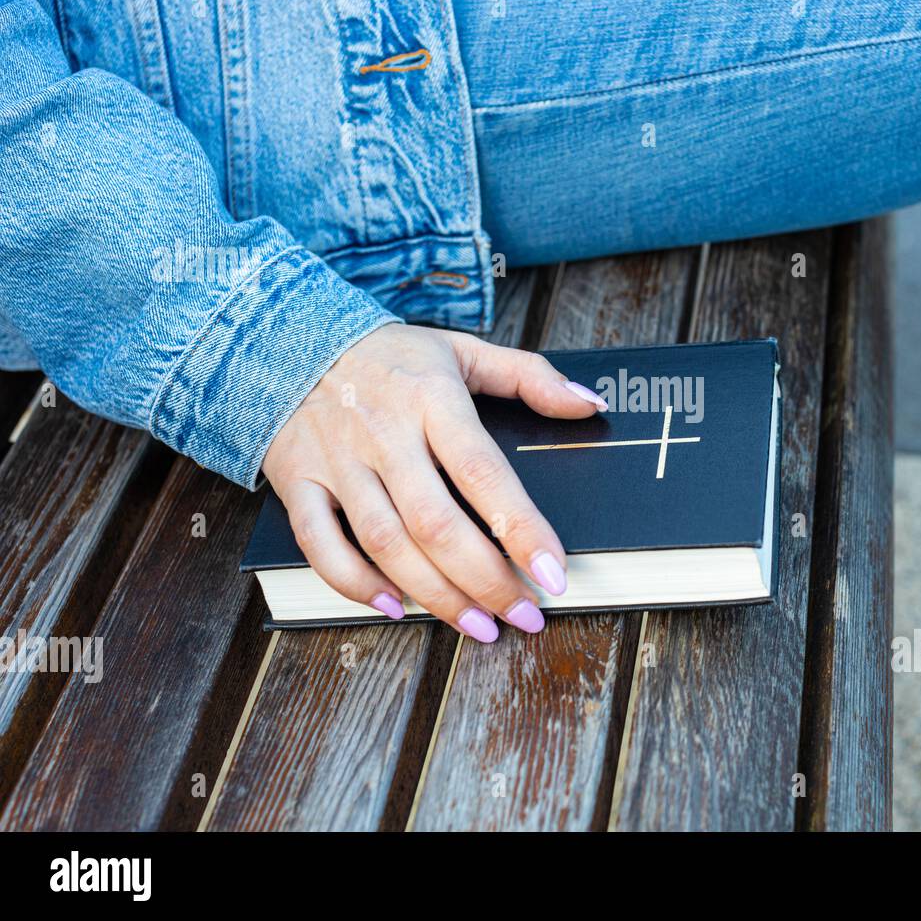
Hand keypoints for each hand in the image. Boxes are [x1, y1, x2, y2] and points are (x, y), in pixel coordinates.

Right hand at [260, 323, 607, 641]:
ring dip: (434, 594)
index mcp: (432, 399)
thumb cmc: (390, 356)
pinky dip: (354, 583)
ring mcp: (338, 461)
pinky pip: (321, 545)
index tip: (554, 572)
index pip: (484, 473)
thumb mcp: (463, 350)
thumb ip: (530, 377)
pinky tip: (394, 606)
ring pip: (384, 542)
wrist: (288, 337)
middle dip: (485, 579)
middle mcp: (384, 433)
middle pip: (436, 522)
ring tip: (478, 626)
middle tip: (524, 616)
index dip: (521, 529)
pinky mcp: (299, 481)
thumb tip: (588, 406)